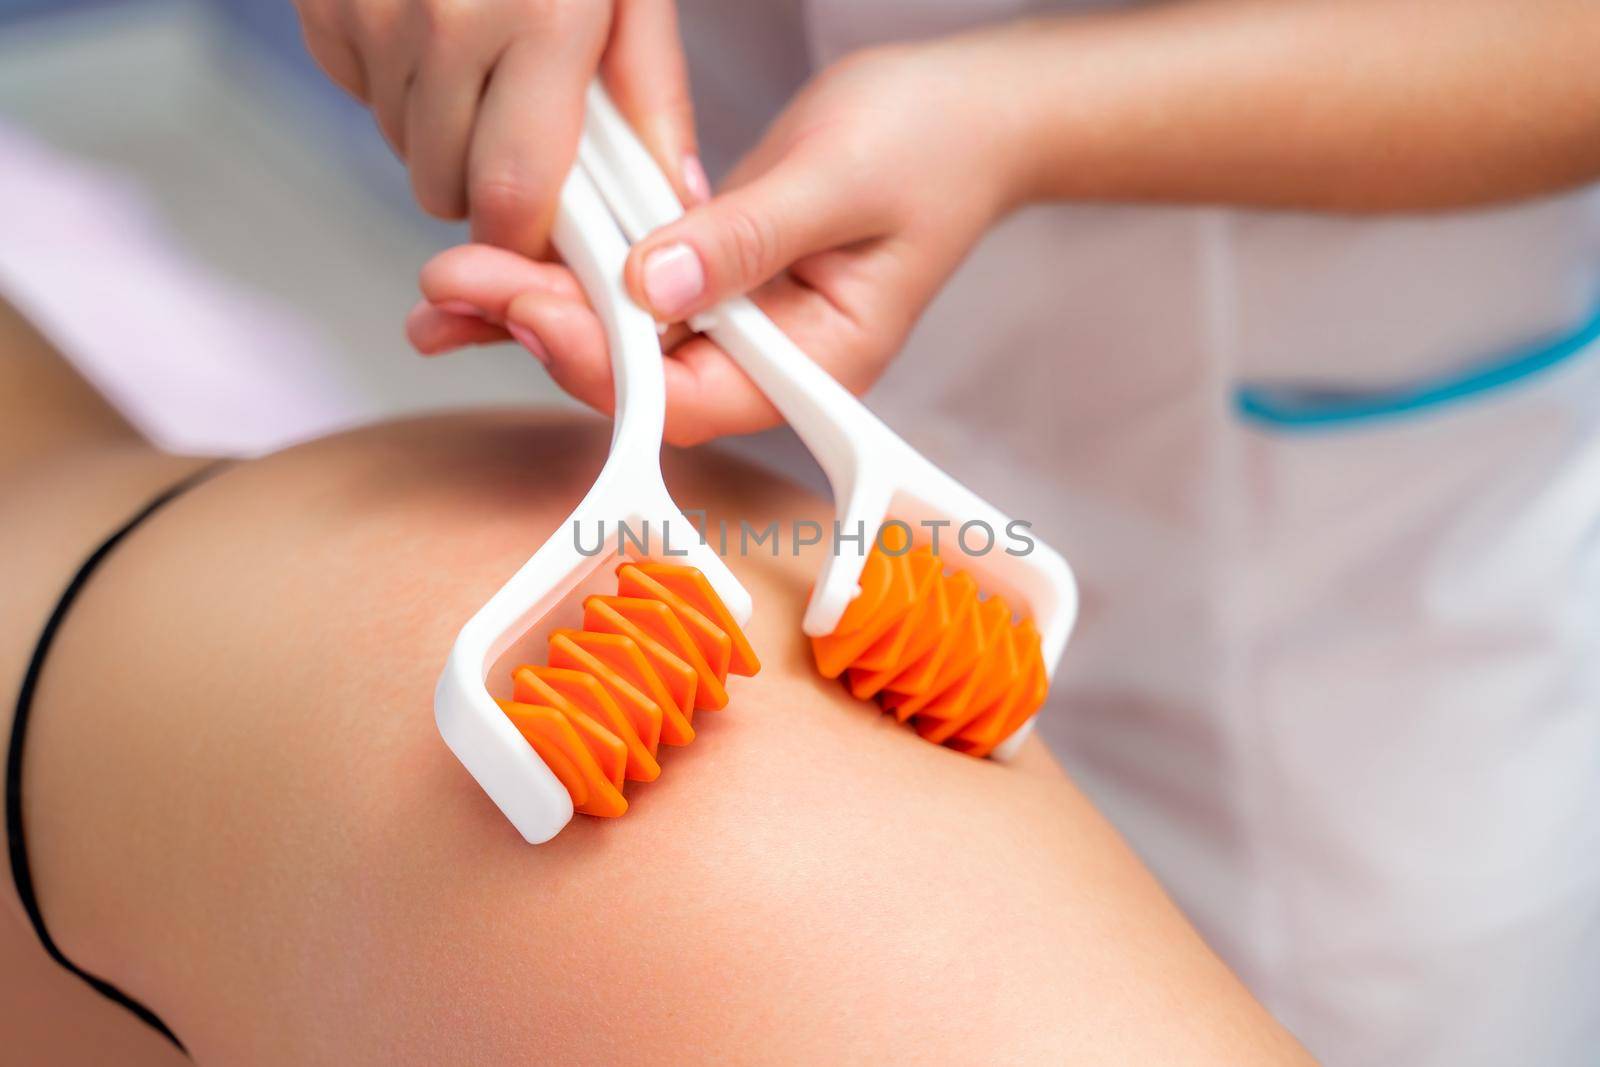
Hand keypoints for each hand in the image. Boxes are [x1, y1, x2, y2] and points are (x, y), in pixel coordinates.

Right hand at [293, 0, 707, 252]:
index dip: (525, 235)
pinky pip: (359, 95)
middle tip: (522, 137)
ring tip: (483, 65)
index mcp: (539, 19)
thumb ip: (652, 96)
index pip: (512, 192)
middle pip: (446, 185)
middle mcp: (443, 19)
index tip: (545, 236)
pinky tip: (430, 31)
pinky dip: (395, 86)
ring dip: (441, 136)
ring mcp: (370, 10)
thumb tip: (673, 199)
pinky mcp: (321, 5)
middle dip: (486, 186)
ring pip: (400, 147)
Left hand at [406, 37, 1033, 443]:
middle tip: (447, 289)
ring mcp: (743, 328)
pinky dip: (568, 276)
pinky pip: (632, 296)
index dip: (599, 361)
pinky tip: (503, 262)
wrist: (972, 114)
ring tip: (444, 291)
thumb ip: (745, 238)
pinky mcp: (719, 285)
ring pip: (623, 342)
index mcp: (818, 365)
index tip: (524, 305)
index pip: (689, 395)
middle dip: (538, 335)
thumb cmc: (930, 142)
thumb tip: (650, 287)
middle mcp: (772, 364)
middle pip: (639, 380)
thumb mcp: (839, 178)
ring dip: (532, 313)